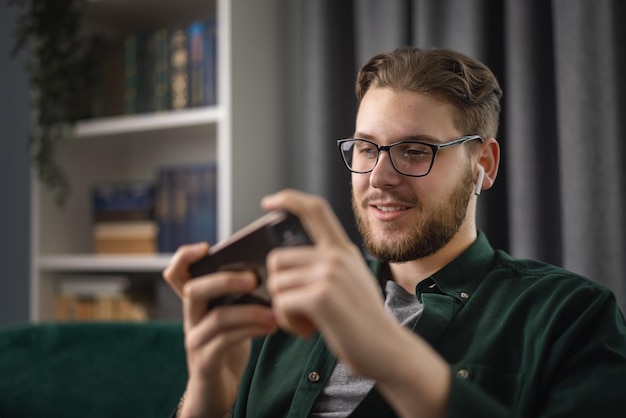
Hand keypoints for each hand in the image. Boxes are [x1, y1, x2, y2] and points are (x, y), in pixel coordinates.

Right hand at [163, 244, 277, 415]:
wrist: (218, 389)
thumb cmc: (228, 347)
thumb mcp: (231, 317)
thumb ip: (240, 296)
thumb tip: (270, 270)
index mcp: (196, 304)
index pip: (176, 275)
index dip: (184, 257)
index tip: (206, 247)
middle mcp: (191, 319)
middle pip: (194, 290)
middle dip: (225, 280)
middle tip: (254, 279)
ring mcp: (195, 341)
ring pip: (217, 317)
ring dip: (250, 312)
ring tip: (275, 312)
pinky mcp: (205, 361)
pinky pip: (226, 341)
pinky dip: (251, 331)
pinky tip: (270, 328)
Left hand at [262, 190, 449, 417]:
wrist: (388, 351)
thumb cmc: (365, 322)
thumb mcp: (352, 281)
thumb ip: (328, 265)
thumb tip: (287, 263)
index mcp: (343, 249)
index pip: (314, 208)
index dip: (288, 199)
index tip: (268, 203)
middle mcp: (336, 256)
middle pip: (278, 259)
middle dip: (279, 288)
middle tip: (300, 310)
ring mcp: (329, 274)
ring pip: (276, 284)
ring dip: (284, 309)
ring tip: (308, 322)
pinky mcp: (321, 297)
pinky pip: (282, 303)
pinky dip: (288, 322)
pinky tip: (308, 331)